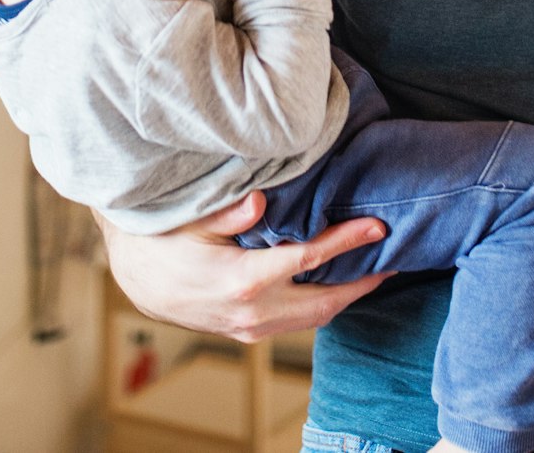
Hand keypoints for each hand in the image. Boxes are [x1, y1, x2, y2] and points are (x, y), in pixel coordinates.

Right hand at [102, 190, 393, 342]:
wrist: (136, 280)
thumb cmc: (162, 241)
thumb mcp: (189, 220)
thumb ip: (226, 213)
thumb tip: (259, 200)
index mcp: (244, 280)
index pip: (310, 258)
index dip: (348, 240)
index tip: (378, 225)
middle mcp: (254, 312)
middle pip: (327, 300)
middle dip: (365, 280)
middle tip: (397, 257)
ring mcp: (252, 328)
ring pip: (316, 318)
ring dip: (349, 296)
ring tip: (377, 270)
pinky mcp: (249, 332)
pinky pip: (300, 322)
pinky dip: (325, 304)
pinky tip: (338, 284)